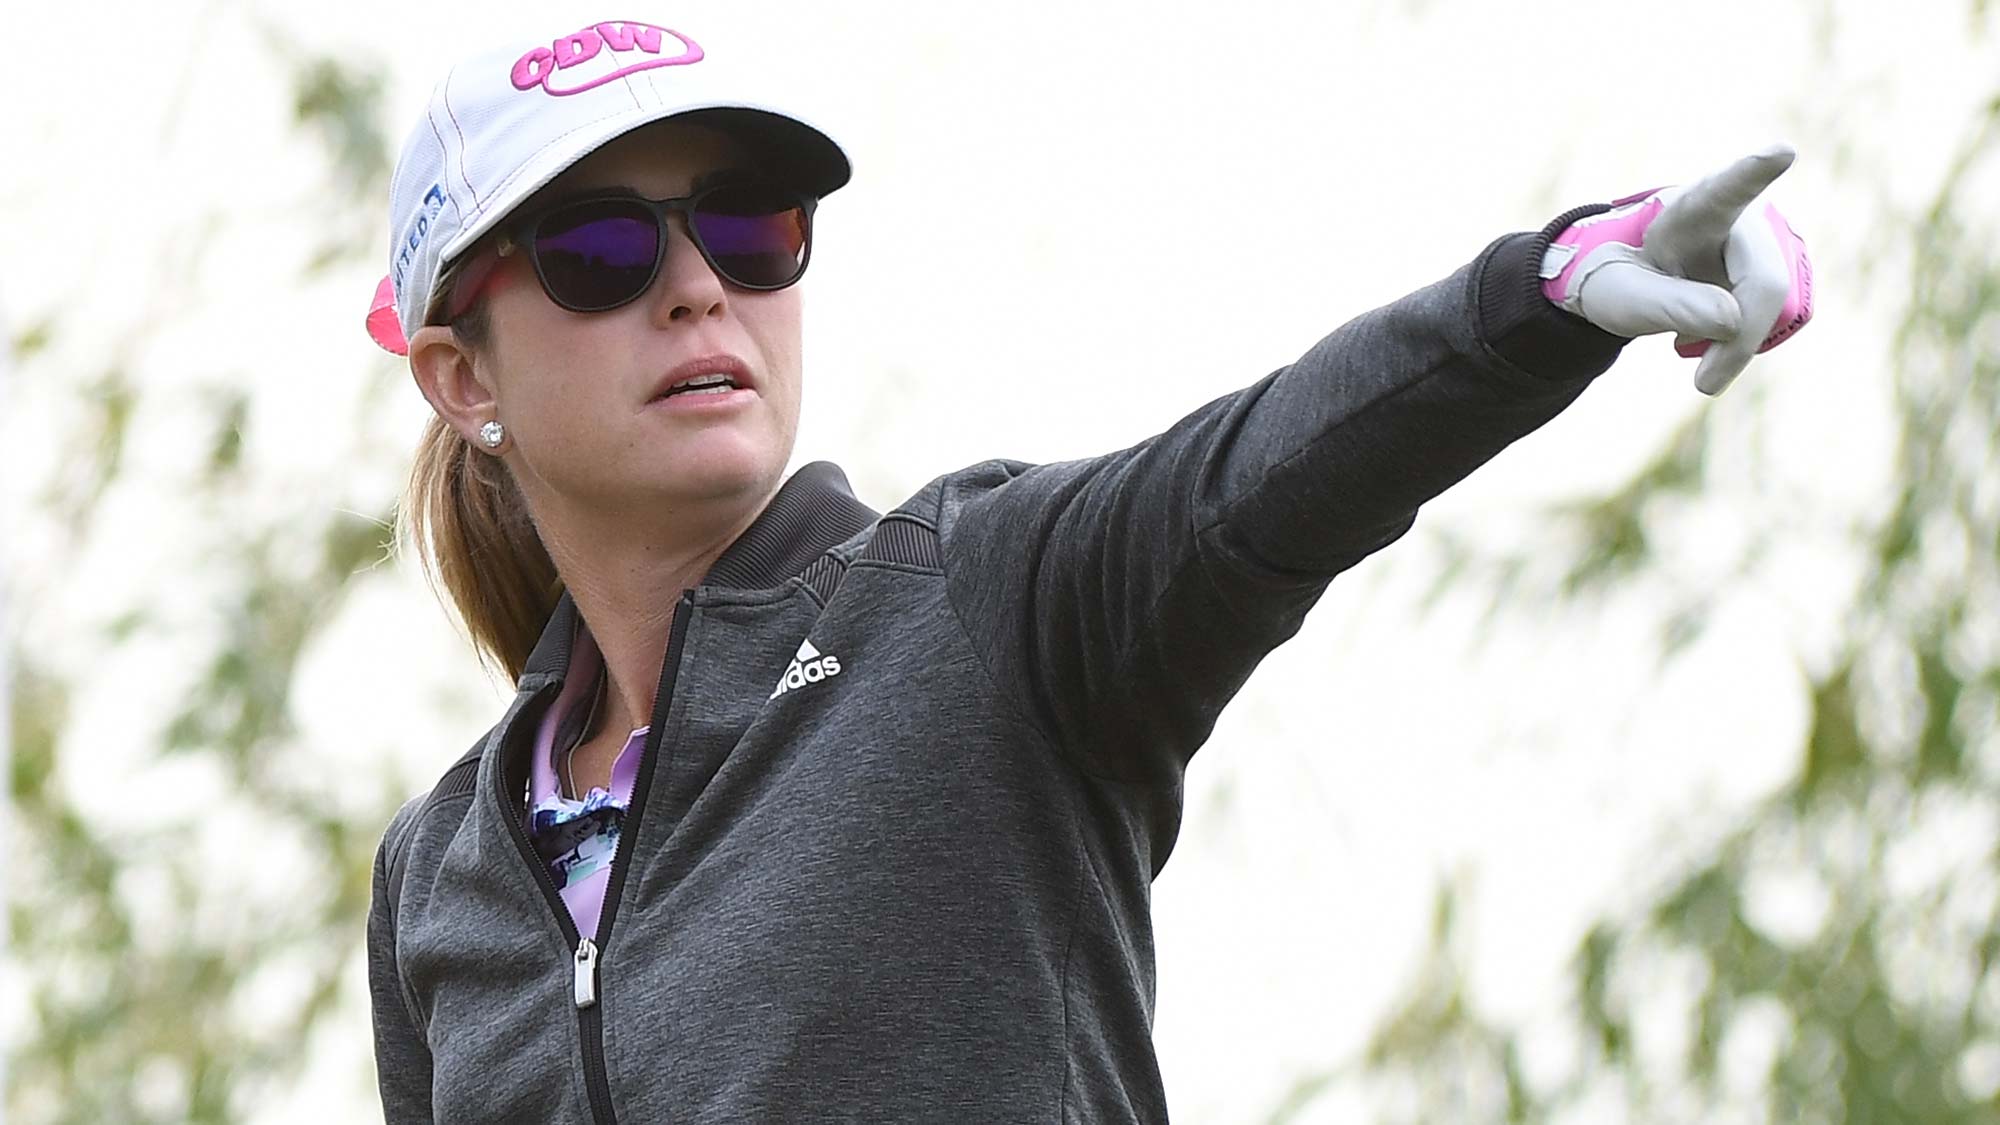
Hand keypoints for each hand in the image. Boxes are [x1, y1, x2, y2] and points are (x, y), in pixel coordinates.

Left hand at [1540, 145, 1813, 395]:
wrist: (1636, 279)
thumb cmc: (1625, 279)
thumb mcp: (1625, 296)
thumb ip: (1670, 305)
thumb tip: (1733, 319)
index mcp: (1694, 208)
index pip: (1726, 190)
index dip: (1753, 172)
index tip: (1780, 152)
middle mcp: (1744, 217)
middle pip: (1765, 284)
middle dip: (1738, 341)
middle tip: (1703, 385)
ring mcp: (1770, 243)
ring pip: (1778, 309)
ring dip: (1740, 345)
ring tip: (1696, 349)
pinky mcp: (1783, 271)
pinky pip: (1778, 320)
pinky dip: (1746, 344)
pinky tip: (1718, 341)